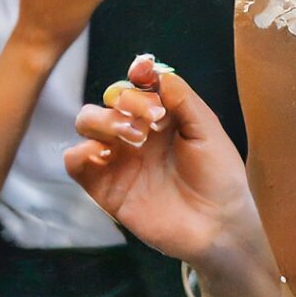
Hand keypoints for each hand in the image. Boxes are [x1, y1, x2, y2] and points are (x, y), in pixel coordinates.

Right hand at [65, 55, 260, 266]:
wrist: (218, 226)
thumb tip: (156, 72)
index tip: (142, 70)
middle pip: (109, 99)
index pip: (139, 84)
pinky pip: (75, 162)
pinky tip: (105, 154)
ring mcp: (119, 159)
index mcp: (162, 117)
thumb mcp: (208, 132)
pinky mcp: (105, 187)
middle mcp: (137, 134)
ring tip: (134, 136)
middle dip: (125, 99)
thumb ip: (183, 100)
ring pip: (87, 122)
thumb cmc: (219, 177)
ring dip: (104, 120)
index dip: (138, 73)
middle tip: (151, 118)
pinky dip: (81, 152)